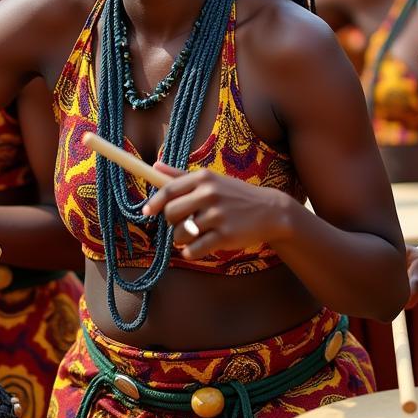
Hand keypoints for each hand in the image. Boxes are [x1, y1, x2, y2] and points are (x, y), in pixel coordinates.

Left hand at [141, 163, 291, 258]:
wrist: (270, 211)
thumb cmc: (235, 195)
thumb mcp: (211, 180)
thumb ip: (181, 176)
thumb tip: (154, 166)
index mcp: (204, 178)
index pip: (168, 190)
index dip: (154, 203)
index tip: (146, 213)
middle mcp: (210, 194)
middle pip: (170, 213)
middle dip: (172, 222)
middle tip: (184, 223)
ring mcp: (218, 216)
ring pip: (180, 234)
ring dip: (183, 239)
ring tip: (196, 234)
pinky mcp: (225, 236)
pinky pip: (193, 250)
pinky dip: (191, 252)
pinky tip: (199, 247)